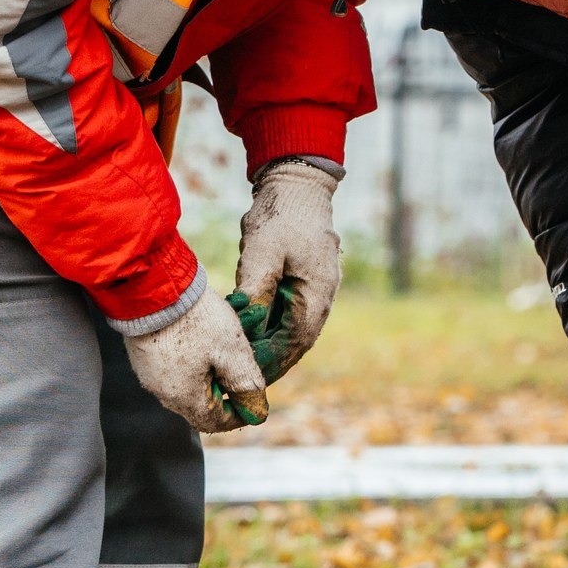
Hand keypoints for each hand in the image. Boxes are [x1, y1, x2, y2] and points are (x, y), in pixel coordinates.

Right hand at [125, 292, 267, 432]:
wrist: (153, 286)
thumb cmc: (196, 320)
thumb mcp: (232, 351)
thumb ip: (246, 382)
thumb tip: (257, 411)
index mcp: (184, 397)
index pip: (214, 423)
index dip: (238, 414)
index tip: (253, 398)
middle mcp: (162, 391)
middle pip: (199, 406)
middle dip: (224, 392)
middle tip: (241, 369)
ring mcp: (148, 373)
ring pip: (185, 386)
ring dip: (208, 374)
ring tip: (225, 348)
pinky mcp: (142, 355)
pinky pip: (172, 368)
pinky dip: (192, 361)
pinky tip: (203, 338)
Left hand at [235, 158, 341, 378]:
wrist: (297, 186)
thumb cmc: (281, 215)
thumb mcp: (263, 251)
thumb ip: (257, 288)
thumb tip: (249, 325)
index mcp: (318, 292)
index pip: (296, 339)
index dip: (273, 360)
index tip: (250, 374)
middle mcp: (322, 296)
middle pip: (298, 341)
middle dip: (273, 362)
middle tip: (245, 380)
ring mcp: (316, 290)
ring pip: (294, 330)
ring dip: (273, 348)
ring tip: (247, 365)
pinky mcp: (305, 283)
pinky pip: (290, 315)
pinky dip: (272, 329)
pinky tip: (252, 337)